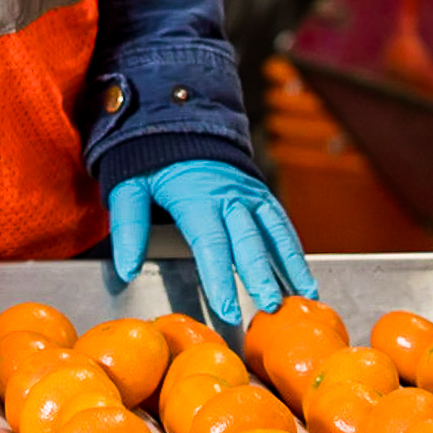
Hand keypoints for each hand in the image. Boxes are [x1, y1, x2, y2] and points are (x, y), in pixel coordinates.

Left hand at [106, 160, 313, 341]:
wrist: (181, 122)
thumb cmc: (152, 161)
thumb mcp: (128, 186)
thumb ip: (129, 227)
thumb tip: (127, 269)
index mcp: (197, 196)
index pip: (211, 243)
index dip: (220, 277)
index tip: (227, 310)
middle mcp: (230, 195)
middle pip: (249, 241)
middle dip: (262, 276)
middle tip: (271, 308)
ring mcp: (250, 194)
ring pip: (275, 232)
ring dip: (291, 265)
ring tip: (305, 295)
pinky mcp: (261, 194)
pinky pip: (281, 223)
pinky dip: (293, 249)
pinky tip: (302, 274)